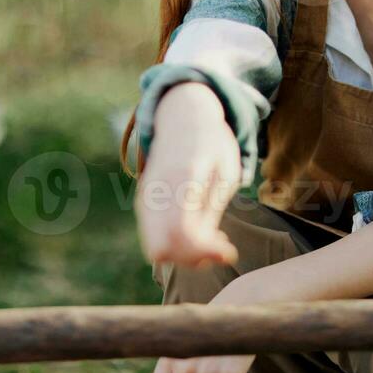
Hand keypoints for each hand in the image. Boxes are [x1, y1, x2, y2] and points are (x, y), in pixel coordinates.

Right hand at [136, 83, 242, 267]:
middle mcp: (156, 188)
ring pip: (154, 247)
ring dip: (185, 253)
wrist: (182, 115)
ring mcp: (145, 194)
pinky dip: (175, 243)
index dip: (206, 252)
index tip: (229, 251)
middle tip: (219, 247)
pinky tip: (198, 230)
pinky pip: (153, 237)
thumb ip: (213, 213)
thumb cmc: (212, 144)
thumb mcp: (225, 173)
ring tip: (211, 237)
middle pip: (162, 248)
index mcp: (183, 177)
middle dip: (193, 258)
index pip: (182, 232)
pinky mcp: (143, 200)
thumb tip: (217, 255)